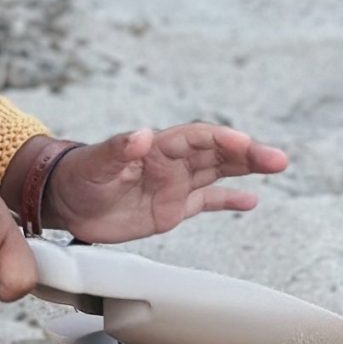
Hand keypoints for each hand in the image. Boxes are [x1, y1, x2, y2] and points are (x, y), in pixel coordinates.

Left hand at [46, 123, 288, 244]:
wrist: (65, 202)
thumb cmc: (78, 174)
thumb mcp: (95, 163)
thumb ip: (118, 149)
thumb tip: (140, 134)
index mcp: (156, 148)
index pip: (197, 139)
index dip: (221, 140)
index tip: (244, 145)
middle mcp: (171, 163)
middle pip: (216, 154)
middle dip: (247, 154)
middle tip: (277, 159)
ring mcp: (174, 185)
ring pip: (218, 173)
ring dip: (246, 170)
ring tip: (275, 166)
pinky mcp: (172, 209)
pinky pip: (206, 201)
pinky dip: (228, 201)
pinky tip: (251, 200)